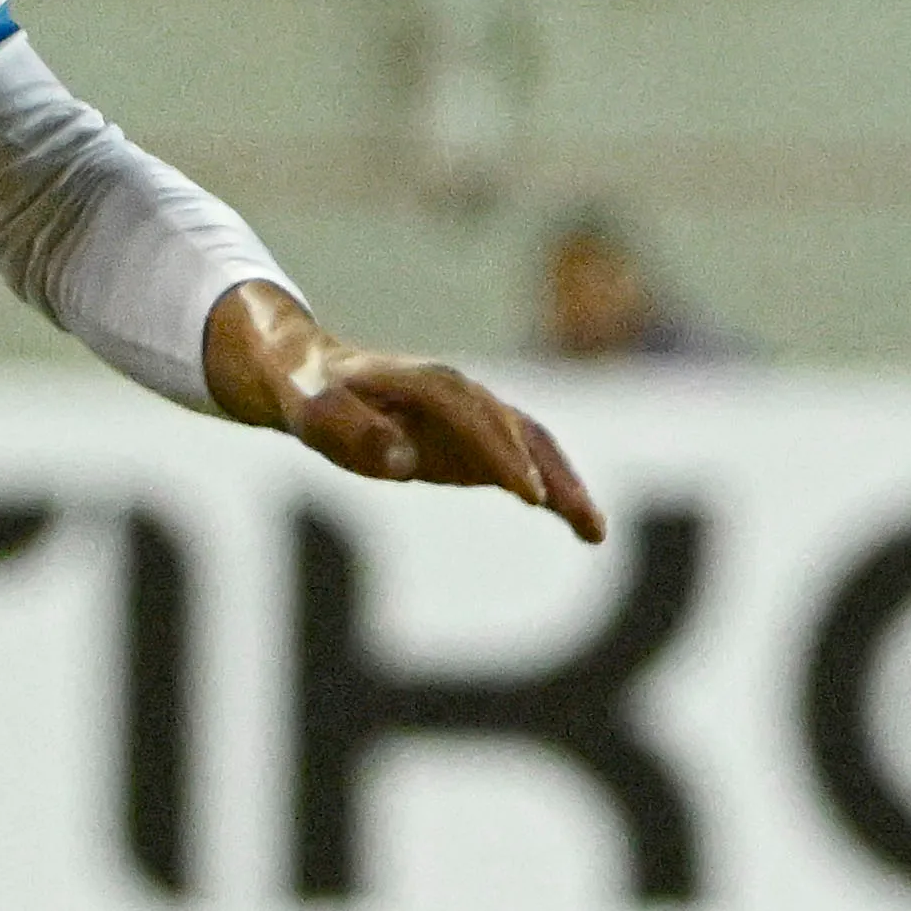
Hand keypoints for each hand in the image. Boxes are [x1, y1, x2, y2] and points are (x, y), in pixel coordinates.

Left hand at [206, 284, 607, 543]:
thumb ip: (356, 432)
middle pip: (522, 432)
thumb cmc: (316, 398)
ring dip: (567, 486)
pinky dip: (553, 491)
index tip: (530, 495)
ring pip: (534, 448)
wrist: (316, 378)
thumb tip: (402, 458)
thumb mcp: (319, 413)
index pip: (477, 419)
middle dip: (554, 476)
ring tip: (595, 532)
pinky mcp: (476, 441)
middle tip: (584, 522)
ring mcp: (475, 416)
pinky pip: (524, 465)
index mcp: (430, 383)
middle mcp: (464, 394)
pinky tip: (579, 526)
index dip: (504, 455)